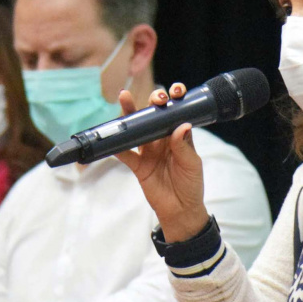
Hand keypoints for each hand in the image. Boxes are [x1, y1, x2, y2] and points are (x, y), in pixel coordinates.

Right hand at [115, 84, 209, 241]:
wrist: (181, 210)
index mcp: (179, 136)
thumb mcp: (192, 164)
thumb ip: (185, 146)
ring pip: (137, 129)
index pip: (176, 113)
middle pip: (155, 116)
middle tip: (156, 98)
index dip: (175, 100)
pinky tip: (110, 137)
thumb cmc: (191, 185)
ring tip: (124, 98)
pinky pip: (125, 154)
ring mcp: (149, 151)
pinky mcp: (138, 166)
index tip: (176, 91)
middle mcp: (162, 140)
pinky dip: (116, 147)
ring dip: (130, 115)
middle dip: (154, 102)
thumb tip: (182, 126)